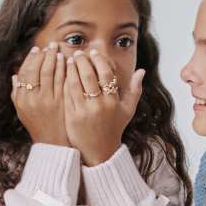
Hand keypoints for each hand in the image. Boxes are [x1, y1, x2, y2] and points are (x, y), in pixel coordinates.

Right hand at [11, 44, 70, 146]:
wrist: (53, 144)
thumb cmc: (37, 126)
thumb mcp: (22, 111)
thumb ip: (16, 93)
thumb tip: (14, 75)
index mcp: (22, 99)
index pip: (25, 72)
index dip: (31, 59)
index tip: (36, 50)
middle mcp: (33, 99)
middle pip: (37, 69)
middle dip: (44, 54)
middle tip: (50, 45)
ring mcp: (48, 100)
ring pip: (50, 72)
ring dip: (54, 58)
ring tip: (58, 50)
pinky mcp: (61, 102)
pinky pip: (62, 79)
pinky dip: (64, 67)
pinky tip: (66, 61)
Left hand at [64, 46, 142, 165]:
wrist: (99, 152)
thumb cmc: (114, 129)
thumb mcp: (127, 111)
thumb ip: (135, 90)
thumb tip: (142, 71)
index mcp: (113, 102)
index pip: (106, 74)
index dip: (99, 61)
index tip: (93, 53)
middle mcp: (99, 106)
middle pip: (89, 76)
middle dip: (83, 61)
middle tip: (79, 53)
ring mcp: (84, 112)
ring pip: (75, 84)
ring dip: (71, 70)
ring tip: (70, 61)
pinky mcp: (72, 118)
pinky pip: (67, 95)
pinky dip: (65, 83)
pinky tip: (63, 75)